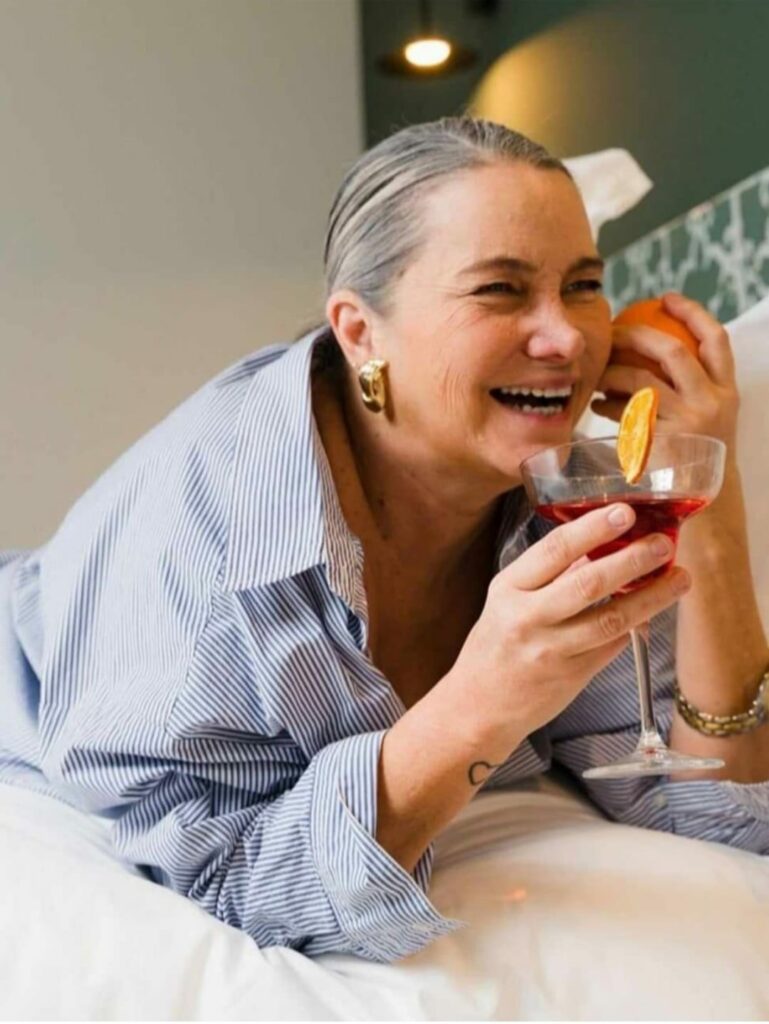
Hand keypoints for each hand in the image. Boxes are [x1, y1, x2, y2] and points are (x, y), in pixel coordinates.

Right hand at [441, 502, 690, 745]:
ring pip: (611, 619)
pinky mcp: (572, 676)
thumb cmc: (496, 645)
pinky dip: (636, 625)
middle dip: (632, 560)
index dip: (592, 528)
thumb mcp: (509, 600)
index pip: (554, 550)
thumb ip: (550, 575)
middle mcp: (528, 618)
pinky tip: (654, 609)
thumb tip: (600, 545)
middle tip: (662, 544)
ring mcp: (552, 650)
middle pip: (588, 584)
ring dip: (651, 596)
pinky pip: (612, 645)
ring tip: (679, 578)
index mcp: (509, 589)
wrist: (480, 705)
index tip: (624, 512)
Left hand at [592, 293, 738, 450]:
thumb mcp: (710, 416)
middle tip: (613, 331)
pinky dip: (607, 405)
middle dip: (636, 335)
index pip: (716, 339)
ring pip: (641, 380)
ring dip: (612, 372)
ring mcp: (687, 423)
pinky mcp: (662, 442)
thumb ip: (693, 386)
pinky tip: (595, 405)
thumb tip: (653, 348)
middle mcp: (712, 402)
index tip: (665, 298)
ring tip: (597, 374)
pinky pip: (626, 413)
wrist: (706, 504)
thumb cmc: (699, 453)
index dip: (692, 312)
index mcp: (728, 391)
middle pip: (671, 351)